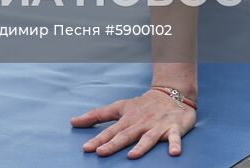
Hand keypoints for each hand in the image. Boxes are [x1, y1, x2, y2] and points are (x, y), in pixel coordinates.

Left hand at [71, 90, 196, 158]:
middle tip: (100, 153)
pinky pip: (175, 138)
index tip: (86, 148)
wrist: (171, 94)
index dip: (98, 139)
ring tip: (132, 156)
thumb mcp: (119, 107)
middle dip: (113, 144)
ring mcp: (157, 126)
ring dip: (141, 147)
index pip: (110, 131)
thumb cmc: (142, 104)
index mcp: (127, 119)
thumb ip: (97, 115)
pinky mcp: (174, 128)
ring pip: (149, 138)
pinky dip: (175, 144)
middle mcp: (140, 123)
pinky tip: (173, 153)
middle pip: (126, 135)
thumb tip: (73, 121)